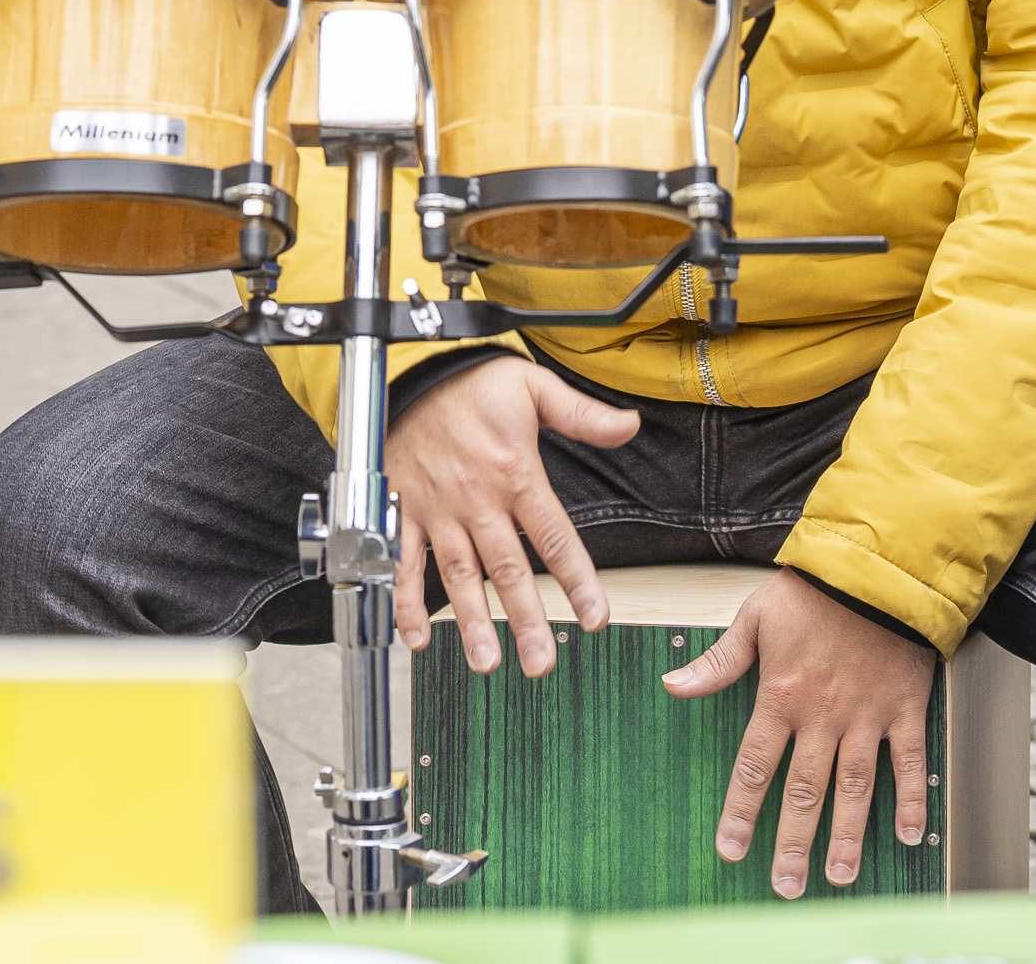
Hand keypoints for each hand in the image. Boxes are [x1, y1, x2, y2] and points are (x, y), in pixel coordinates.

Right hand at [382, 355, 636, 674]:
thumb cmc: (474, 382)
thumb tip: (630, 425)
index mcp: (515, 473)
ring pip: (458, 576)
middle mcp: (477, 499)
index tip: (595, 618)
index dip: (577, 579)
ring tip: (487, 663)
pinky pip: (405, 563)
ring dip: (472, 623)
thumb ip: (583, 414)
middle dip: (525, 621)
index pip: (554, 536)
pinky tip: (417, 638)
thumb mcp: (534, 387)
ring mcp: (438, 510)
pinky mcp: (406, 513)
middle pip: (506, 569)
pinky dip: (407, 603)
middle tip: (541, 664)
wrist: (411, 371)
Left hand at [663, 569, 935, 897]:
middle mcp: (823, 714)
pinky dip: (911, 798)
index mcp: (781, 694)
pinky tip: (907, 834)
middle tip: (787, 885)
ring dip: (847, 834)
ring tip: (839, 875)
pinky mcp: (904, 707)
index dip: (741, 812)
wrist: (878, 566)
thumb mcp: (756, 617)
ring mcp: (867, 714)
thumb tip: (672, 685)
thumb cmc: (814, 589)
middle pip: (805, 790)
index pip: (754, 766)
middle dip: (794, 842)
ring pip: (855, 786)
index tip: (732, 849)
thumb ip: (719, 661)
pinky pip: (909, 760)